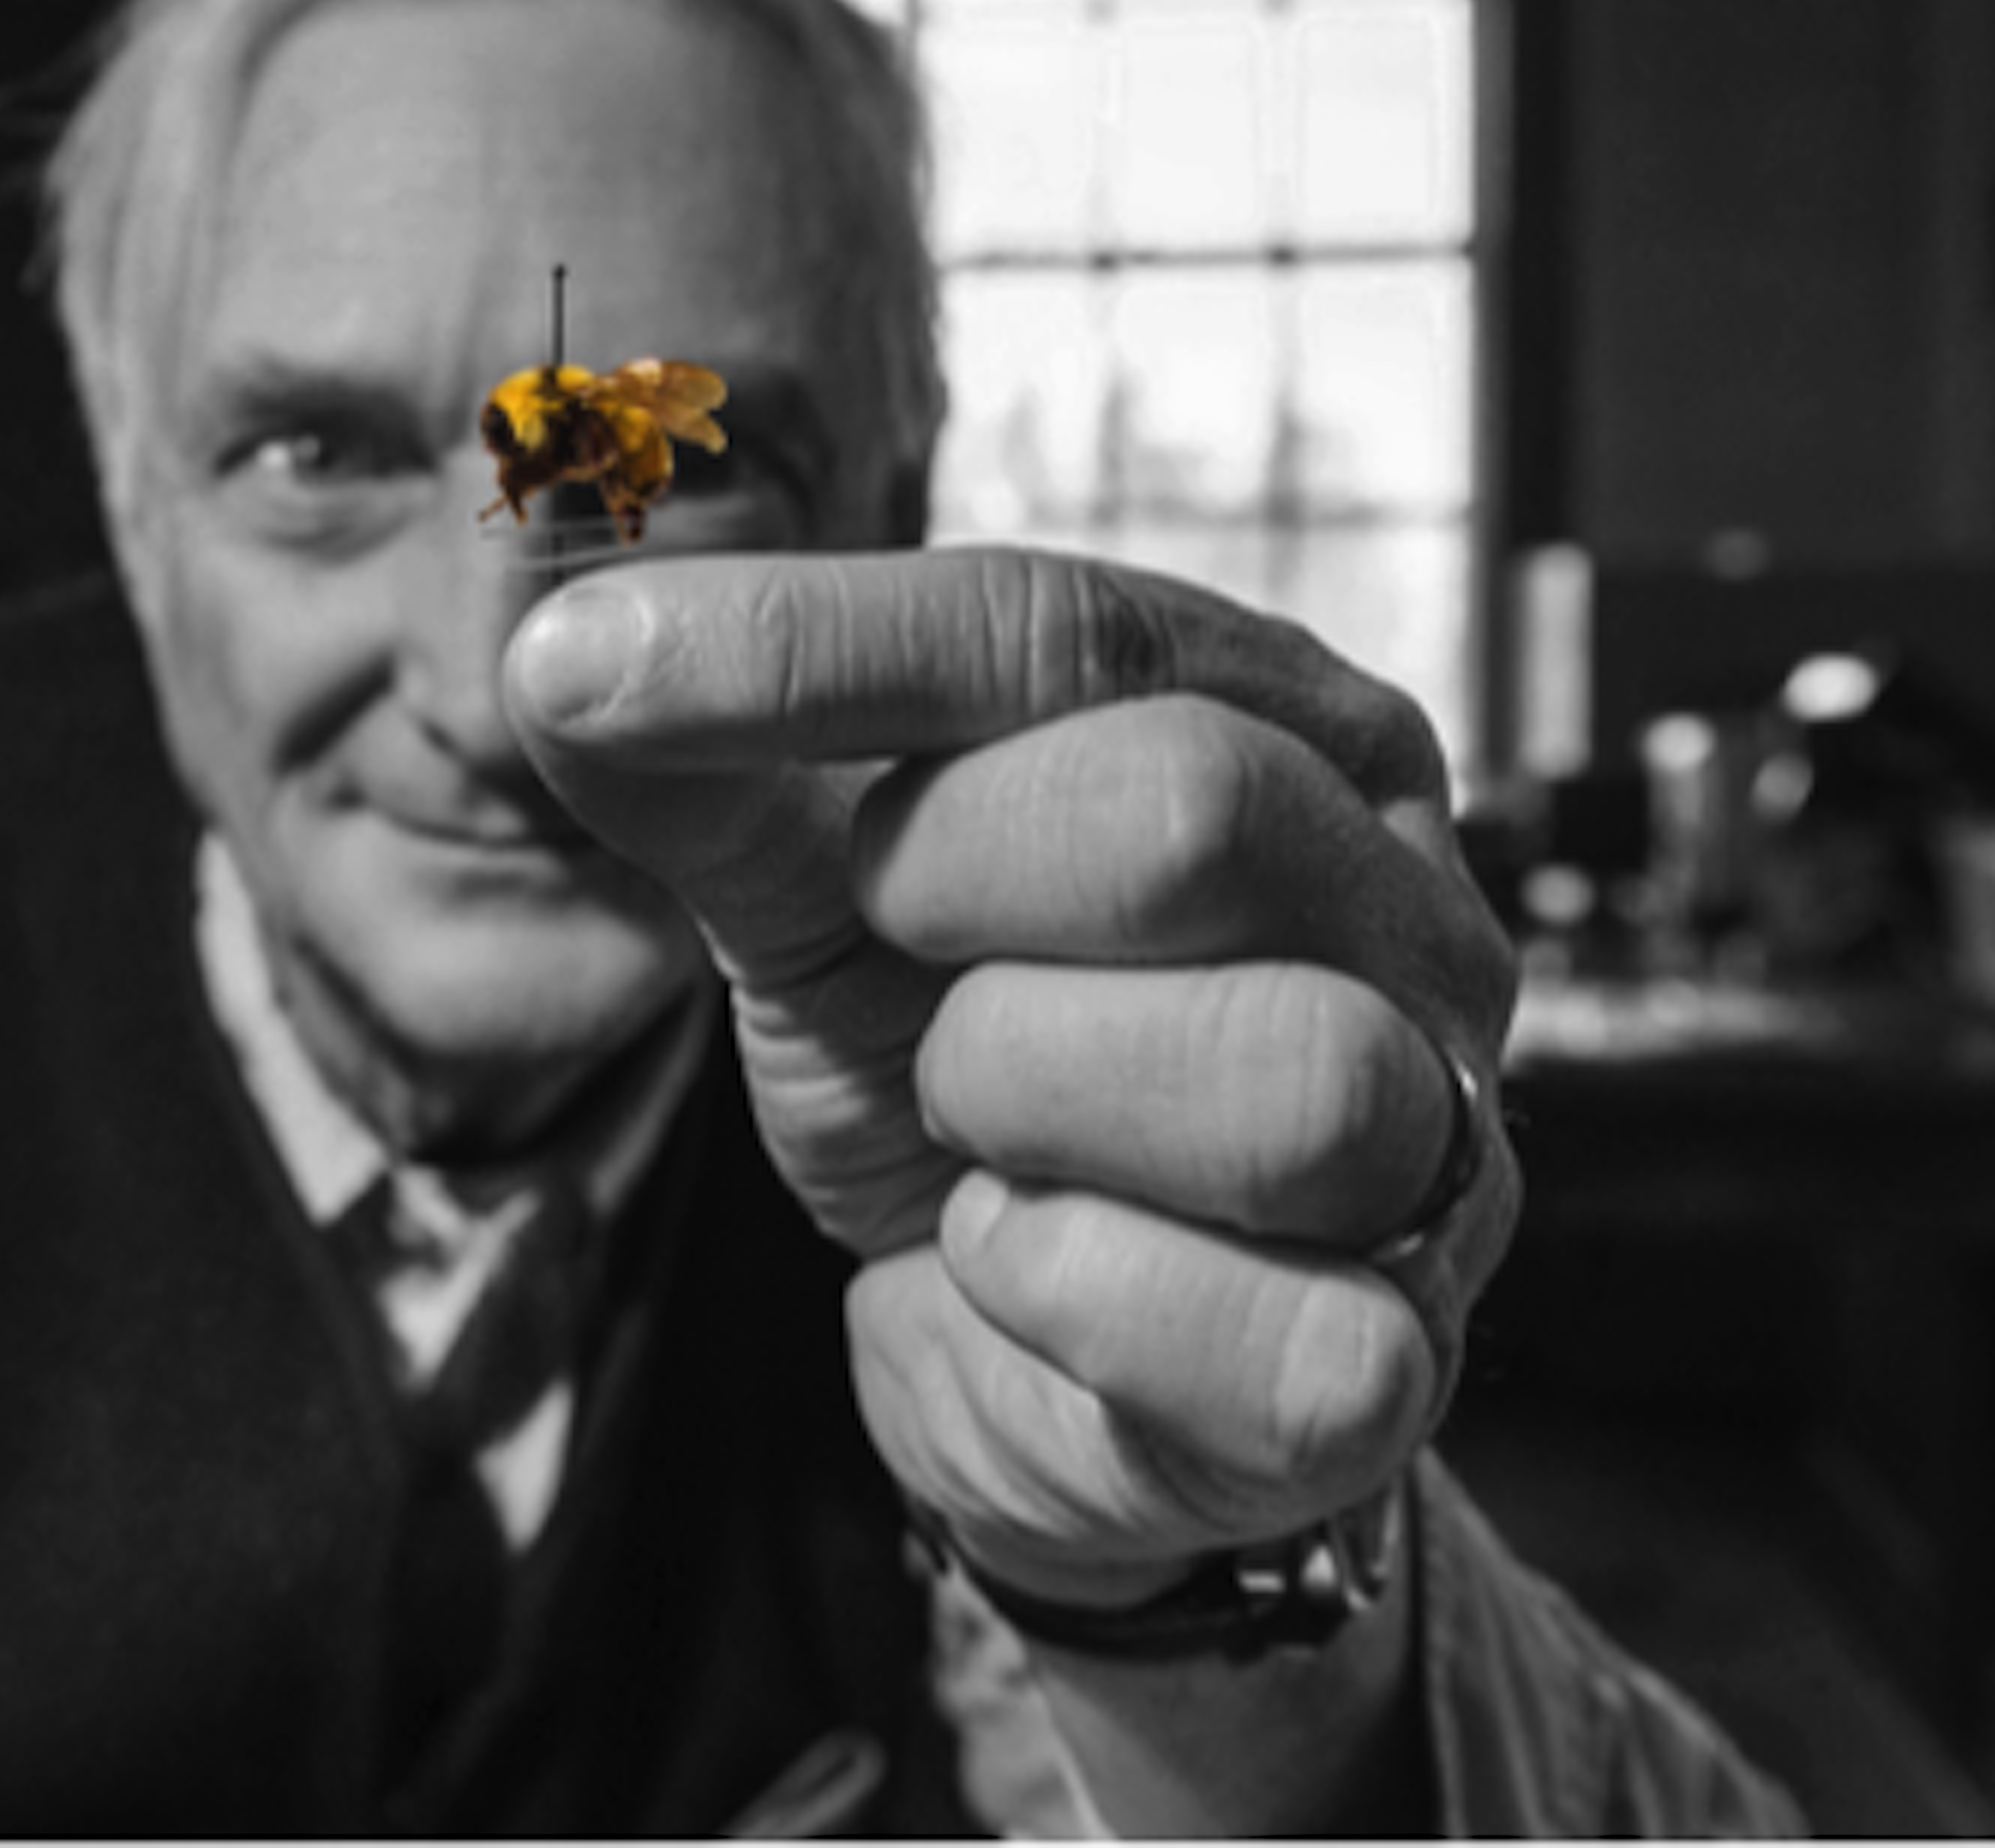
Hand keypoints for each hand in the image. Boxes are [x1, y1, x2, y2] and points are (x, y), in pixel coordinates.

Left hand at [505, 547, 1518, 1609]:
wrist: (1026, 1354)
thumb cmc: (965, 1075)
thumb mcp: (824, 895)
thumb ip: (716, 772)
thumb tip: (556, 652)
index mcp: (1293, 730)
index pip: (1062, 626)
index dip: (805, 645)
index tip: (571, 669)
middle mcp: (1411, 913)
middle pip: (1190, 811)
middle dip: (954, 889)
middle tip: (892, 953)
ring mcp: (1439, 1148)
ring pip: (1278, 1076)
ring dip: (1024, 1101)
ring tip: (976, 1129)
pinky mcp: (1387, 1368)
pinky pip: (1271, 1333)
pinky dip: (1071, 1298)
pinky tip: (1016, 1266)